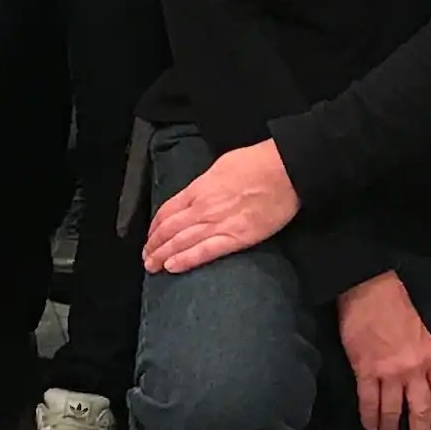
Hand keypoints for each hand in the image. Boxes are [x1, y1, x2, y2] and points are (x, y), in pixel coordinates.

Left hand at [142, 140, 299, 273]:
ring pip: (181, 243)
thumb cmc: (257, 163)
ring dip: (163, 255)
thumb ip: (205, 184)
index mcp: (199, 189)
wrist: (284, 170)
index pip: (167, 210)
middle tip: (146, 257)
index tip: (150, 236)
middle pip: (169, 229)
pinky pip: (205, 252)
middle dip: (154, 245)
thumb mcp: (221, 166)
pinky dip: (186, 260)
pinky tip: (172, 267)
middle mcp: (203, 207)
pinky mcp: (236, 238)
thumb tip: (198, 193)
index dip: (155, 226)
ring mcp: (218, 224)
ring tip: (153, 266)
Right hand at [337, 272, 430, 429]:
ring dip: (392, 428)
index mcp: (430, 356)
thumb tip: (419, 378)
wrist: (370, 290)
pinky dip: (369, 417)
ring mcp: (389, 371)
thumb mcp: (421, 331)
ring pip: (393, 409)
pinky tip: (369, 427)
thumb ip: (422, 355)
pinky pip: (369, 401)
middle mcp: (413, 368)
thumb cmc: (396, 306)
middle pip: (421, 407)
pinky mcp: (366, 370)